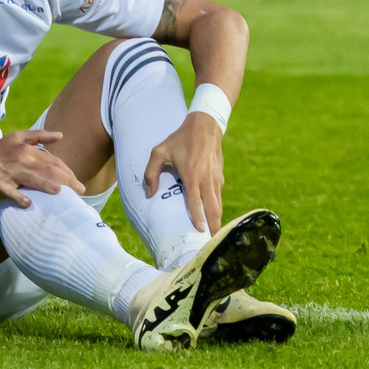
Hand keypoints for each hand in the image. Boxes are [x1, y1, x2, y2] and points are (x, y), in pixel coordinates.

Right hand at [0, 128, 77, 206]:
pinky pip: (10, 192)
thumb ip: (39, 136)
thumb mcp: (17, 137)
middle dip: (65, 180)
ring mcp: (9, 173)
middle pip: (47, 170)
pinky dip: (18, 197)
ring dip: (45, 185)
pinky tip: (28, 203)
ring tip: (59, 192)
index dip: (67, 171)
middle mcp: (21, 160)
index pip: (52, 161)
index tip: (78, 182)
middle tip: (79, 191)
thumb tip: (61, 135)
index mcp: (27, 149)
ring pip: (31, 179)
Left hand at [142, 112, 225, 232]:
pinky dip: (218, 209)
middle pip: (212, 208)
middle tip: (213, 243)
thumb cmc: (180, 139)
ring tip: (215, 237)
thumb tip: (149, 194)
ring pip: (218, 204)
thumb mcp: (159, 151)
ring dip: (217, 221)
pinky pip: (219, 197)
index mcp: (191, 174)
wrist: (205, 125)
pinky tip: (214, 219)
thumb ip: (151, 172)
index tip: (199, 232)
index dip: (198, 218)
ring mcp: (215, 178)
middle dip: (213, 227)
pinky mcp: (220, 177)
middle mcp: (206, 179)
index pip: (195, 201)